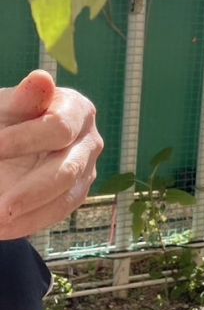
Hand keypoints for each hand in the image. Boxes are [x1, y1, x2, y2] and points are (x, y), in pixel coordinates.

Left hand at [0, 71, 103, 240]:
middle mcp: (89, 140)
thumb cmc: (7, 120)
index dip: (24, 140)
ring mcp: (86, 169)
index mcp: (77, 110)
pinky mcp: (76, 193)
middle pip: (67, 168)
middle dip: (31, 190)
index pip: (59, 128)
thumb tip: (41, 79)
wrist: (8, 144)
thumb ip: (23, 99)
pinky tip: (3, 230)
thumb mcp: (7, 108)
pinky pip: (59, 212)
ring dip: (30, 212)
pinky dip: (30, 222)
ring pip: (66, 195)